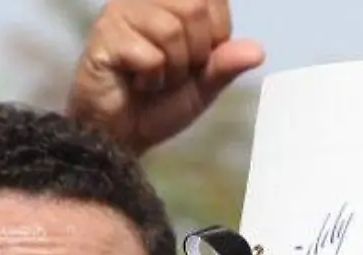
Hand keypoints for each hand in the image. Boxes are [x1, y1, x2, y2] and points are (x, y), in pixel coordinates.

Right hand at [66, 0, 264, 155]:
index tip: (197, 57)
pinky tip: (136, 82)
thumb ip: (227, 64)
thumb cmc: (160, 103)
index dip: (216, 35)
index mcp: (171, 2)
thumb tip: (258, 51)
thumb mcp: (205, 85)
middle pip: (194, 7)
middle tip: (175, 70)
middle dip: (195, 51)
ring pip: (171, 30)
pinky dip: (150, 78)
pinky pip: (149, 55)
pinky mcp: (104, 35)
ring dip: (172, 68)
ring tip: (154, 78)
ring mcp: (120, 13)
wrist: (123, 134)